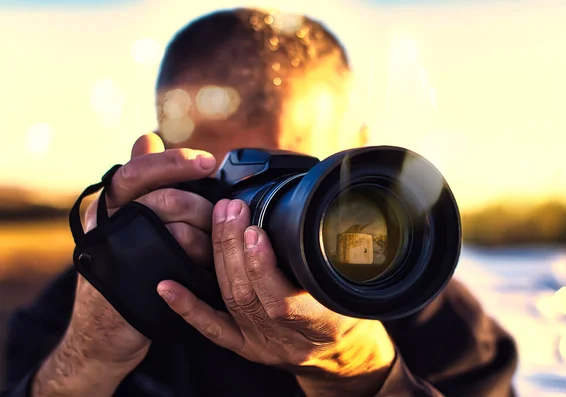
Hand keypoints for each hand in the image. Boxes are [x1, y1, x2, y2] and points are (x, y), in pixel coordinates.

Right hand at [33, 134, 216, 395]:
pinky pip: (177, 267)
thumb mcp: (128, 220)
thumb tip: (147, 138)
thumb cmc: (124, 266)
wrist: (104, 330)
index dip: (175, 163)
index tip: (208, 162)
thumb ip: (143, 182)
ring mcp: (117, 256)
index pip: (140, 171)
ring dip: (207, 240)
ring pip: (179, 234)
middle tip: (221, 218)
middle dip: (203, 208)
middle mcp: (107, 225)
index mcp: (110, 204)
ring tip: (214, 248)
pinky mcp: (129, 286)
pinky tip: (207, 269)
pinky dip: (200, 265)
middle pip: (167, 200)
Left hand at [158, 199, 395, 396]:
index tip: (255, 229)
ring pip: (231, 300)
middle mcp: (284, 339)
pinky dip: (188, 307)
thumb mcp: (352, 289)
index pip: (283, 300)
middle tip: (230, 209)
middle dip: (234, 246)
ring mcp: (260, 344)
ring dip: (219, 256)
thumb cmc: (349, 317)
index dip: (263, 266)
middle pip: (249, 293)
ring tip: (218, 219)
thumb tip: (315, 216)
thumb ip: (331, 263)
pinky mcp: (244, 346)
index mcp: (318, 325)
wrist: (341, 356)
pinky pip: (212, 328)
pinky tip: (167, 286)